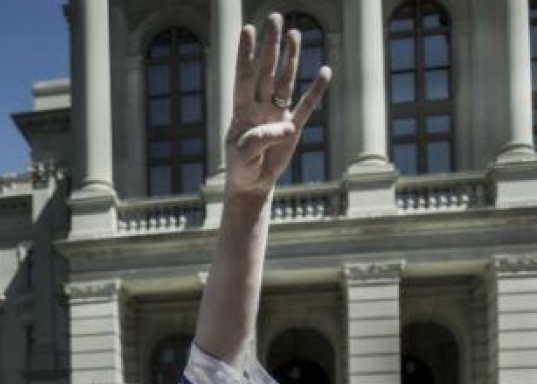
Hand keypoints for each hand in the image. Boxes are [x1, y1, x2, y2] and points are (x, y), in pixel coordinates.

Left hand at [226, 15, 330, 197]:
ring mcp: (277, 115)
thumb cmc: (241, 169)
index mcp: (242, 111)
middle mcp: (260, 107)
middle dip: (271, 45)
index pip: (243, 77)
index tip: (247, 29)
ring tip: (294, 33)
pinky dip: (316, 90)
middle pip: (267, 70)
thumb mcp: (243, 156)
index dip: (245, 54)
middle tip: (275, 17)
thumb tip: (286, 127)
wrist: (251, 185)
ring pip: (285, 81)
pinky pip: (306, 106)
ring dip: (291, 58)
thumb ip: (261, 139)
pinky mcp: (293, 128)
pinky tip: (324, 71)